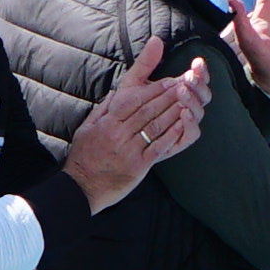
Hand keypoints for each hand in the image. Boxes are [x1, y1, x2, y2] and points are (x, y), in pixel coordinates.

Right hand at [61, 44, 207, 210]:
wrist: (82, 187)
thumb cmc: (84, 157)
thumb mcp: (86, 128)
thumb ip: (103, 110)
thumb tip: (115, 93)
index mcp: (107, 123)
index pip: (133, 100)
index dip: (153, 89)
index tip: (168, 81)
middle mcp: (119, 134)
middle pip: (148, 110)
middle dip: (168, 96)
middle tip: (184, 85)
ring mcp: (130, 150)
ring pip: (155, 126)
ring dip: (173, 112)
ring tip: (187, 101)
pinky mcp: (138, 166)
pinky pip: (158, 147)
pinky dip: (171, 135)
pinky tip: (182, 125)